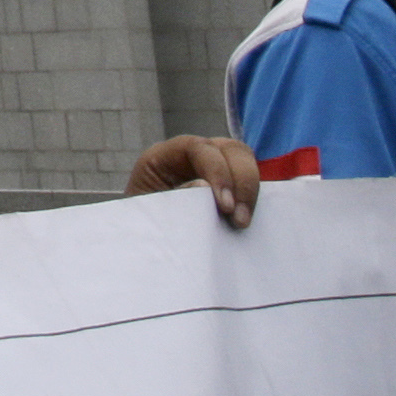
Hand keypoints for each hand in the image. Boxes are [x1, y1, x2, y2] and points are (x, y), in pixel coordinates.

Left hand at [123, 135, 261, 227]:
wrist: (143, 247)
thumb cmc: (141, 228)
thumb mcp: (148, 215)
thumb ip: (174, 199)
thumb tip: (204, 186)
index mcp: (163, 157)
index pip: (196, 148)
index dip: (217, 171)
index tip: (224, 206)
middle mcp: (191, 156)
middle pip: (228, 150)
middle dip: (240, 181)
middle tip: (240, 219)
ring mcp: (213, 168)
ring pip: (243, 161)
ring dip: (249, 190)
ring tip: (243, 222)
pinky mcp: (228, 187)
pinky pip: (248, 182)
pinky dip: (254, 196)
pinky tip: (251, 217)